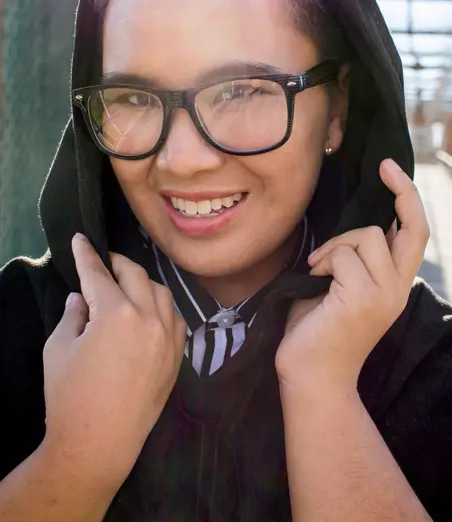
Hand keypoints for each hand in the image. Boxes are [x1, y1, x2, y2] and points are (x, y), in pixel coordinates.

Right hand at [42, 234, 185, 490]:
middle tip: (103, 263)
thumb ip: (73, 314)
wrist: (99, 445)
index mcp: (117, 314)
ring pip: (161, 292)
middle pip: (135, 275)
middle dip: (117, 263)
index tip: (81, 239)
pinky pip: (174, 317)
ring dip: (142, 283)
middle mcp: (149, 318)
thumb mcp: (59, 349)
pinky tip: (148, 310)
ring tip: (125, 286)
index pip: (99, 273)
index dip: (86, 254)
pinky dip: (161, 306)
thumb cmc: (70, 396)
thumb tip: (82, 297)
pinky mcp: (177, 355)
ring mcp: (168, 337)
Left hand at [275, 159, 428, 394]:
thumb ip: (352, 259)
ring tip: (319, 269)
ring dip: (337, 246)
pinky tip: (313, 280)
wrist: (311, 378)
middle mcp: (398, 288)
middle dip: (401, 192)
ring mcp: (384, 294)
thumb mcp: (340, 286)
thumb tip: (349, 228)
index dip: (409, 199)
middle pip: (411, 227)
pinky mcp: (362, 298)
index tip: (392, 170)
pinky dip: (323, 260)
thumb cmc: (317, 330)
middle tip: (384, 169)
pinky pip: (342, 254)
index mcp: (394, 285)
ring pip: (367, 235)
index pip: (415, 235)